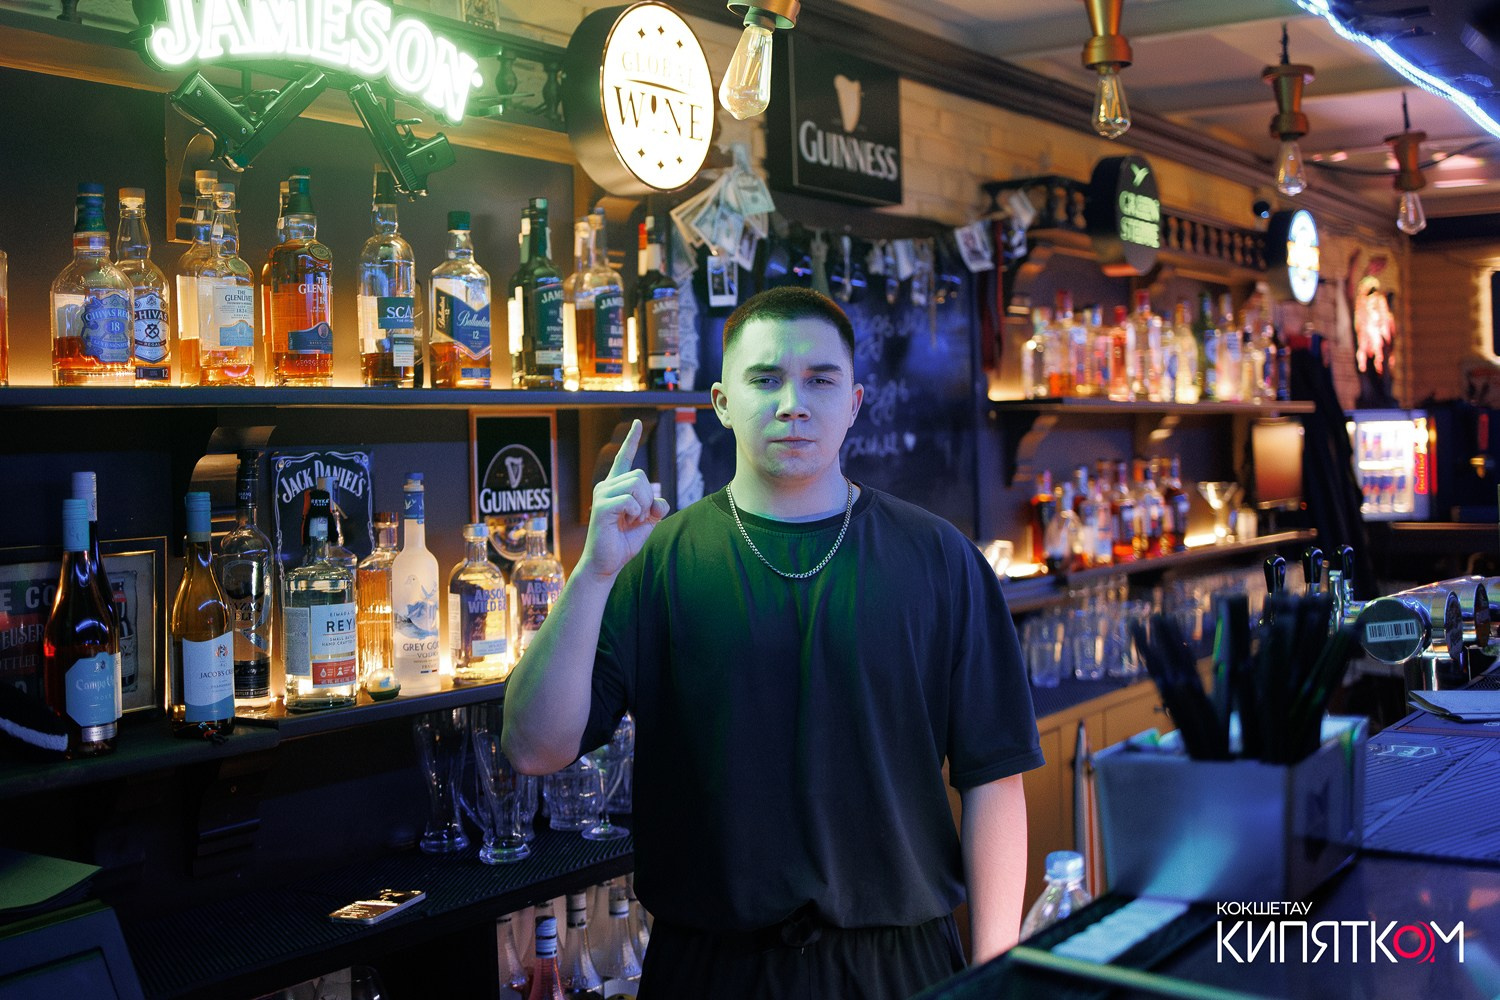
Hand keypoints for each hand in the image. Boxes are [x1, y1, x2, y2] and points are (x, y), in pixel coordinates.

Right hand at [580, 419, 669, 578]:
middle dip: (649, 496)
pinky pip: (630, 500)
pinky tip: (626, 523)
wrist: (607, 564)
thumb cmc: (623, 542)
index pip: (625, 458)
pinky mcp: (602, 506)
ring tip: (633, 520)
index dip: (632, 440)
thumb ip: (656, 507)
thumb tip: (660, 502)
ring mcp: (602, 495)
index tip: (637, 423)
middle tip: (641, 516)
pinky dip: (636, 513)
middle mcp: (606, 486)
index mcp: (616, 486)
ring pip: (637, 484)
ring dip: (643, 505)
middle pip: (640, 474)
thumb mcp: (647, 522)